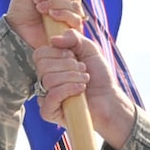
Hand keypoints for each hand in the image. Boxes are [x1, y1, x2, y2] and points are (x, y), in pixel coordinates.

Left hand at [5, 0, 86, 49]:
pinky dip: (63, 14)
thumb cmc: (21, 10)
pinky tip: (51, 16)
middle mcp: (68, 3)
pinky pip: (76, 18)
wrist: (17, 32)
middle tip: (36, 0)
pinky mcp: (72, 31)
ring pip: (74, 4)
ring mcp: (71, 17)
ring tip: (40, 8)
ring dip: (55, 3)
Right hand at [30, 29, 135, 148]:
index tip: (74, 56)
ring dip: (72, 78)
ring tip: (85, 81)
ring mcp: (46, 97)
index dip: (57, 52)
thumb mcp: (89, 49)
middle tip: (83, 70)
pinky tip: (81, 90)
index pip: (39, 54)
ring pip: (48, 80)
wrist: (110, 99)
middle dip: (68, 66)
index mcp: (51, 66)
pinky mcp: (50, 112)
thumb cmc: (100, 76)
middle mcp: (45, 80)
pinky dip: (68, 90)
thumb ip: (73, 37)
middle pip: (42, 66)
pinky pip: (50, 97)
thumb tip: (53, 40)